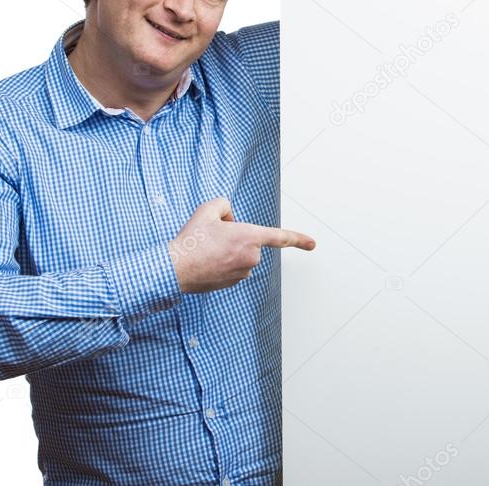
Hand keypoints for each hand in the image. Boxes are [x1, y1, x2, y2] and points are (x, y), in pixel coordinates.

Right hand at [168, 197, 315, 292]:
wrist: (175, 269)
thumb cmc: (192, 239)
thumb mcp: (208, 209)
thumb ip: (225, 205)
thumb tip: (230, 218)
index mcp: (250, 237)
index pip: (280, 237)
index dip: (298, 239)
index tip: (313, 244)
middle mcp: (251, 257)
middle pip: (248, 240)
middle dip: (234, 235)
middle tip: (211, 236)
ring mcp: (243, 273)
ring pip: (239, 254)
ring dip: (227, 249)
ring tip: (205, 249)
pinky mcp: (233, 283)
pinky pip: (232, 266)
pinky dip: (221, 262)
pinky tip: (205, 260)